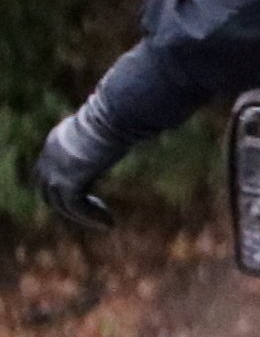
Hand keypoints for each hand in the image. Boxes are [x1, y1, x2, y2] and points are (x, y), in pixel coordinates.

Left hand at [31, 99, 123, 229]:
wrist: (116, 115)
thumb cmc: (122, 114)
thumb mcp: (109, 126)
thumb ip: (109, 135)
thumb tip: (135, 133)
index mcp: (56, 140)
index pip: (47, 171)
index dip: (63, 186)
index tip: (91, 194)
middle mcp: (50, 156)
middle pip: (47, 191)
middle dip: (68, 205)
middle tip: (95, 211)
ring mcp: (56, 170)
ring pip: (62, 203)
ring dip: (84, 215)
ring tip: (107, 222)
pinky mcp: (68, 182)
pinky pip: (75, 207)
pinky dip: (91, 217)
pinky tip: (109, 222)